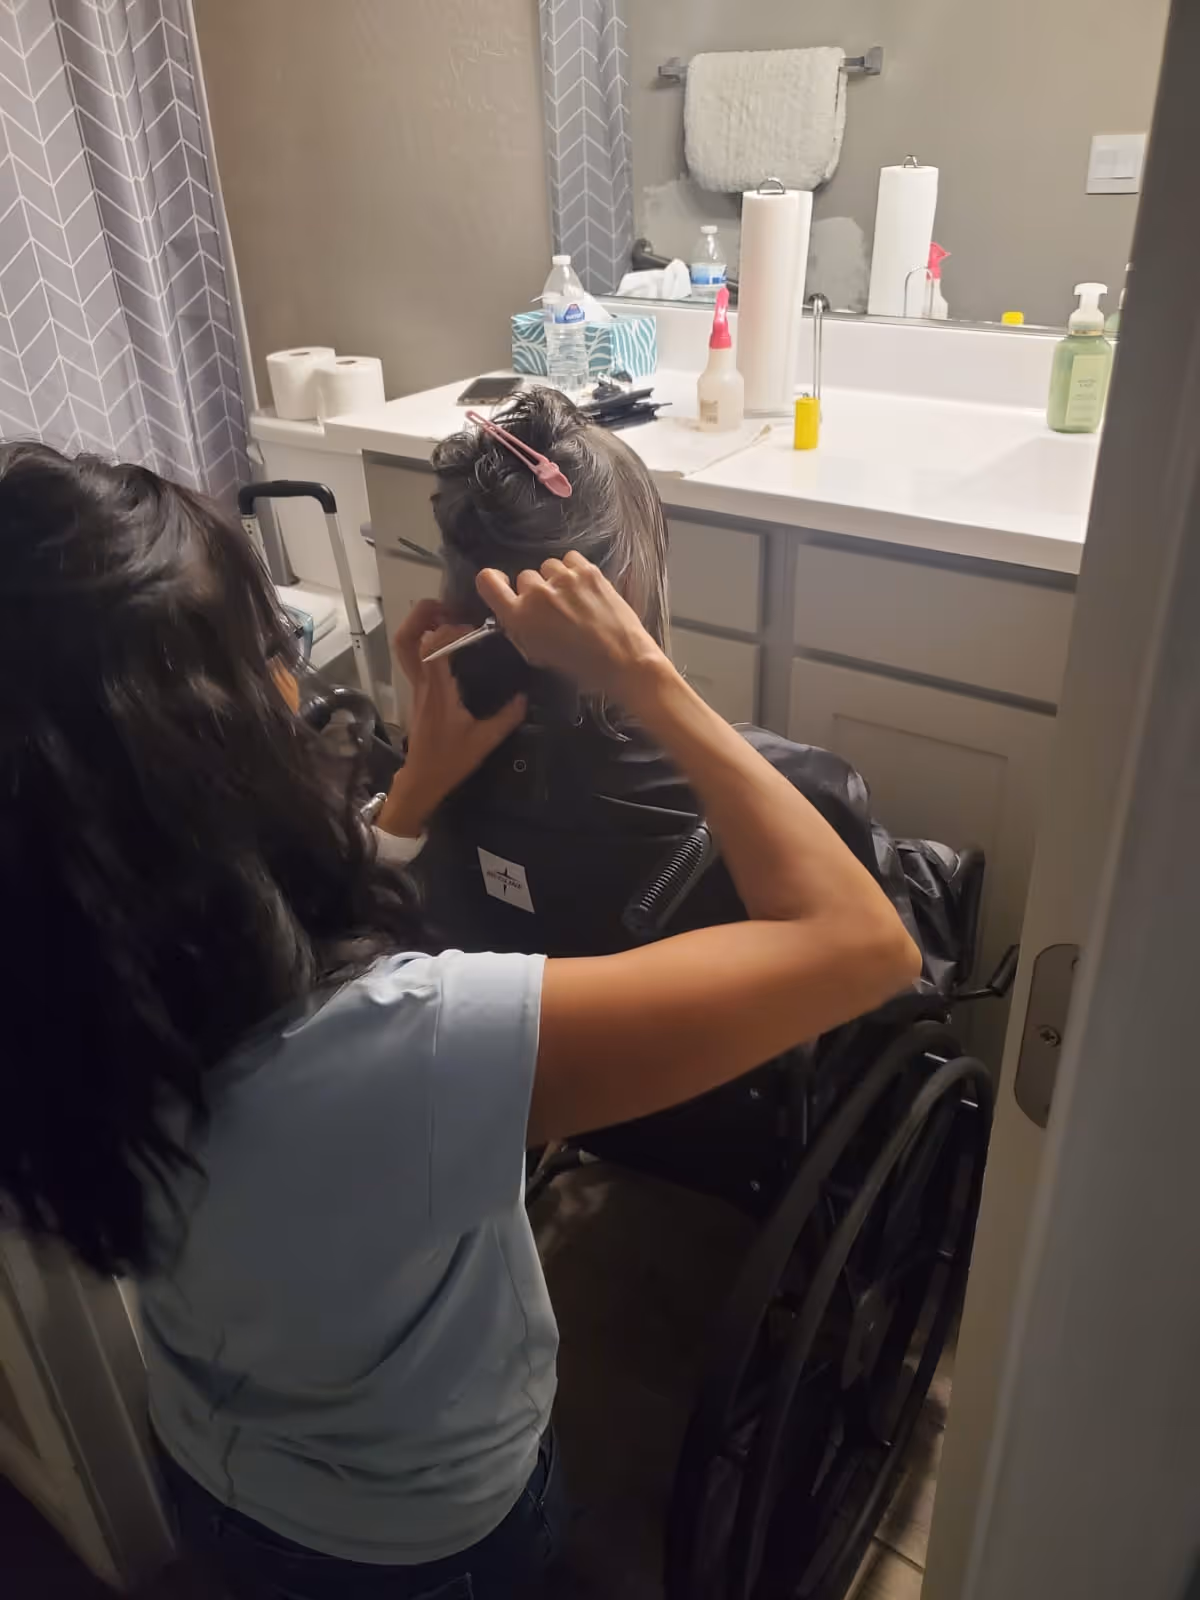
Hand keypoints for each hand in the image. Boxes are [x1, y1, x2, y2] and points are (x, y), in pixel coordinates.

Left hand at [378, 611, 525, 836]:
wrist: (422, 779)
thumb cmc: (450, 761)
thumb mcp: (485, 741)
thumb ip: (507, 717)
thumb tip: (526, 696)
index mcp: (437, 691)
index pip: (431, 648)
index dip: (448, 630)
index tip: (472, 629)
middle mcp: (422, 683)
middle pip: (405, 640)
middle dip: (421, 616)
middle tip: (447, 606)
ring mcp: (416, 685)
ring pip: (404, 646)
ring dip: (419, 624)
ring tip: (445, 615)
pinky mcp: (417, 690)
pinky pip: (413, 656)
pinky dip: (425, 639)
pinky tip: (448, 638)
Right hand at [476, 552, 665, 700]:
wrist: (624, 660)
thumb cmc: (581, 667)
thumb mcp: (539, 654)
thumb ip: (521, 628)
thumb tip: (517, 610)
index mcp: (519, 618)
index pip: (487, 582)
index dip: (493, 581)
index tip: (502, 584)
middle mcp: (537, 594)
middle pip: (525, 577)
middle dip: (535, 590)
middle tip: (554, 609)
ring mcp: (563, 579)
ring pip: (548, 567)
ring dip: (556, 579)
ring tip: (573, 599)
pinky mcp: (587, 570)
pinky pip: (569, 559)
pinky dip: (574, 570)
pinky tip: (584, 588)